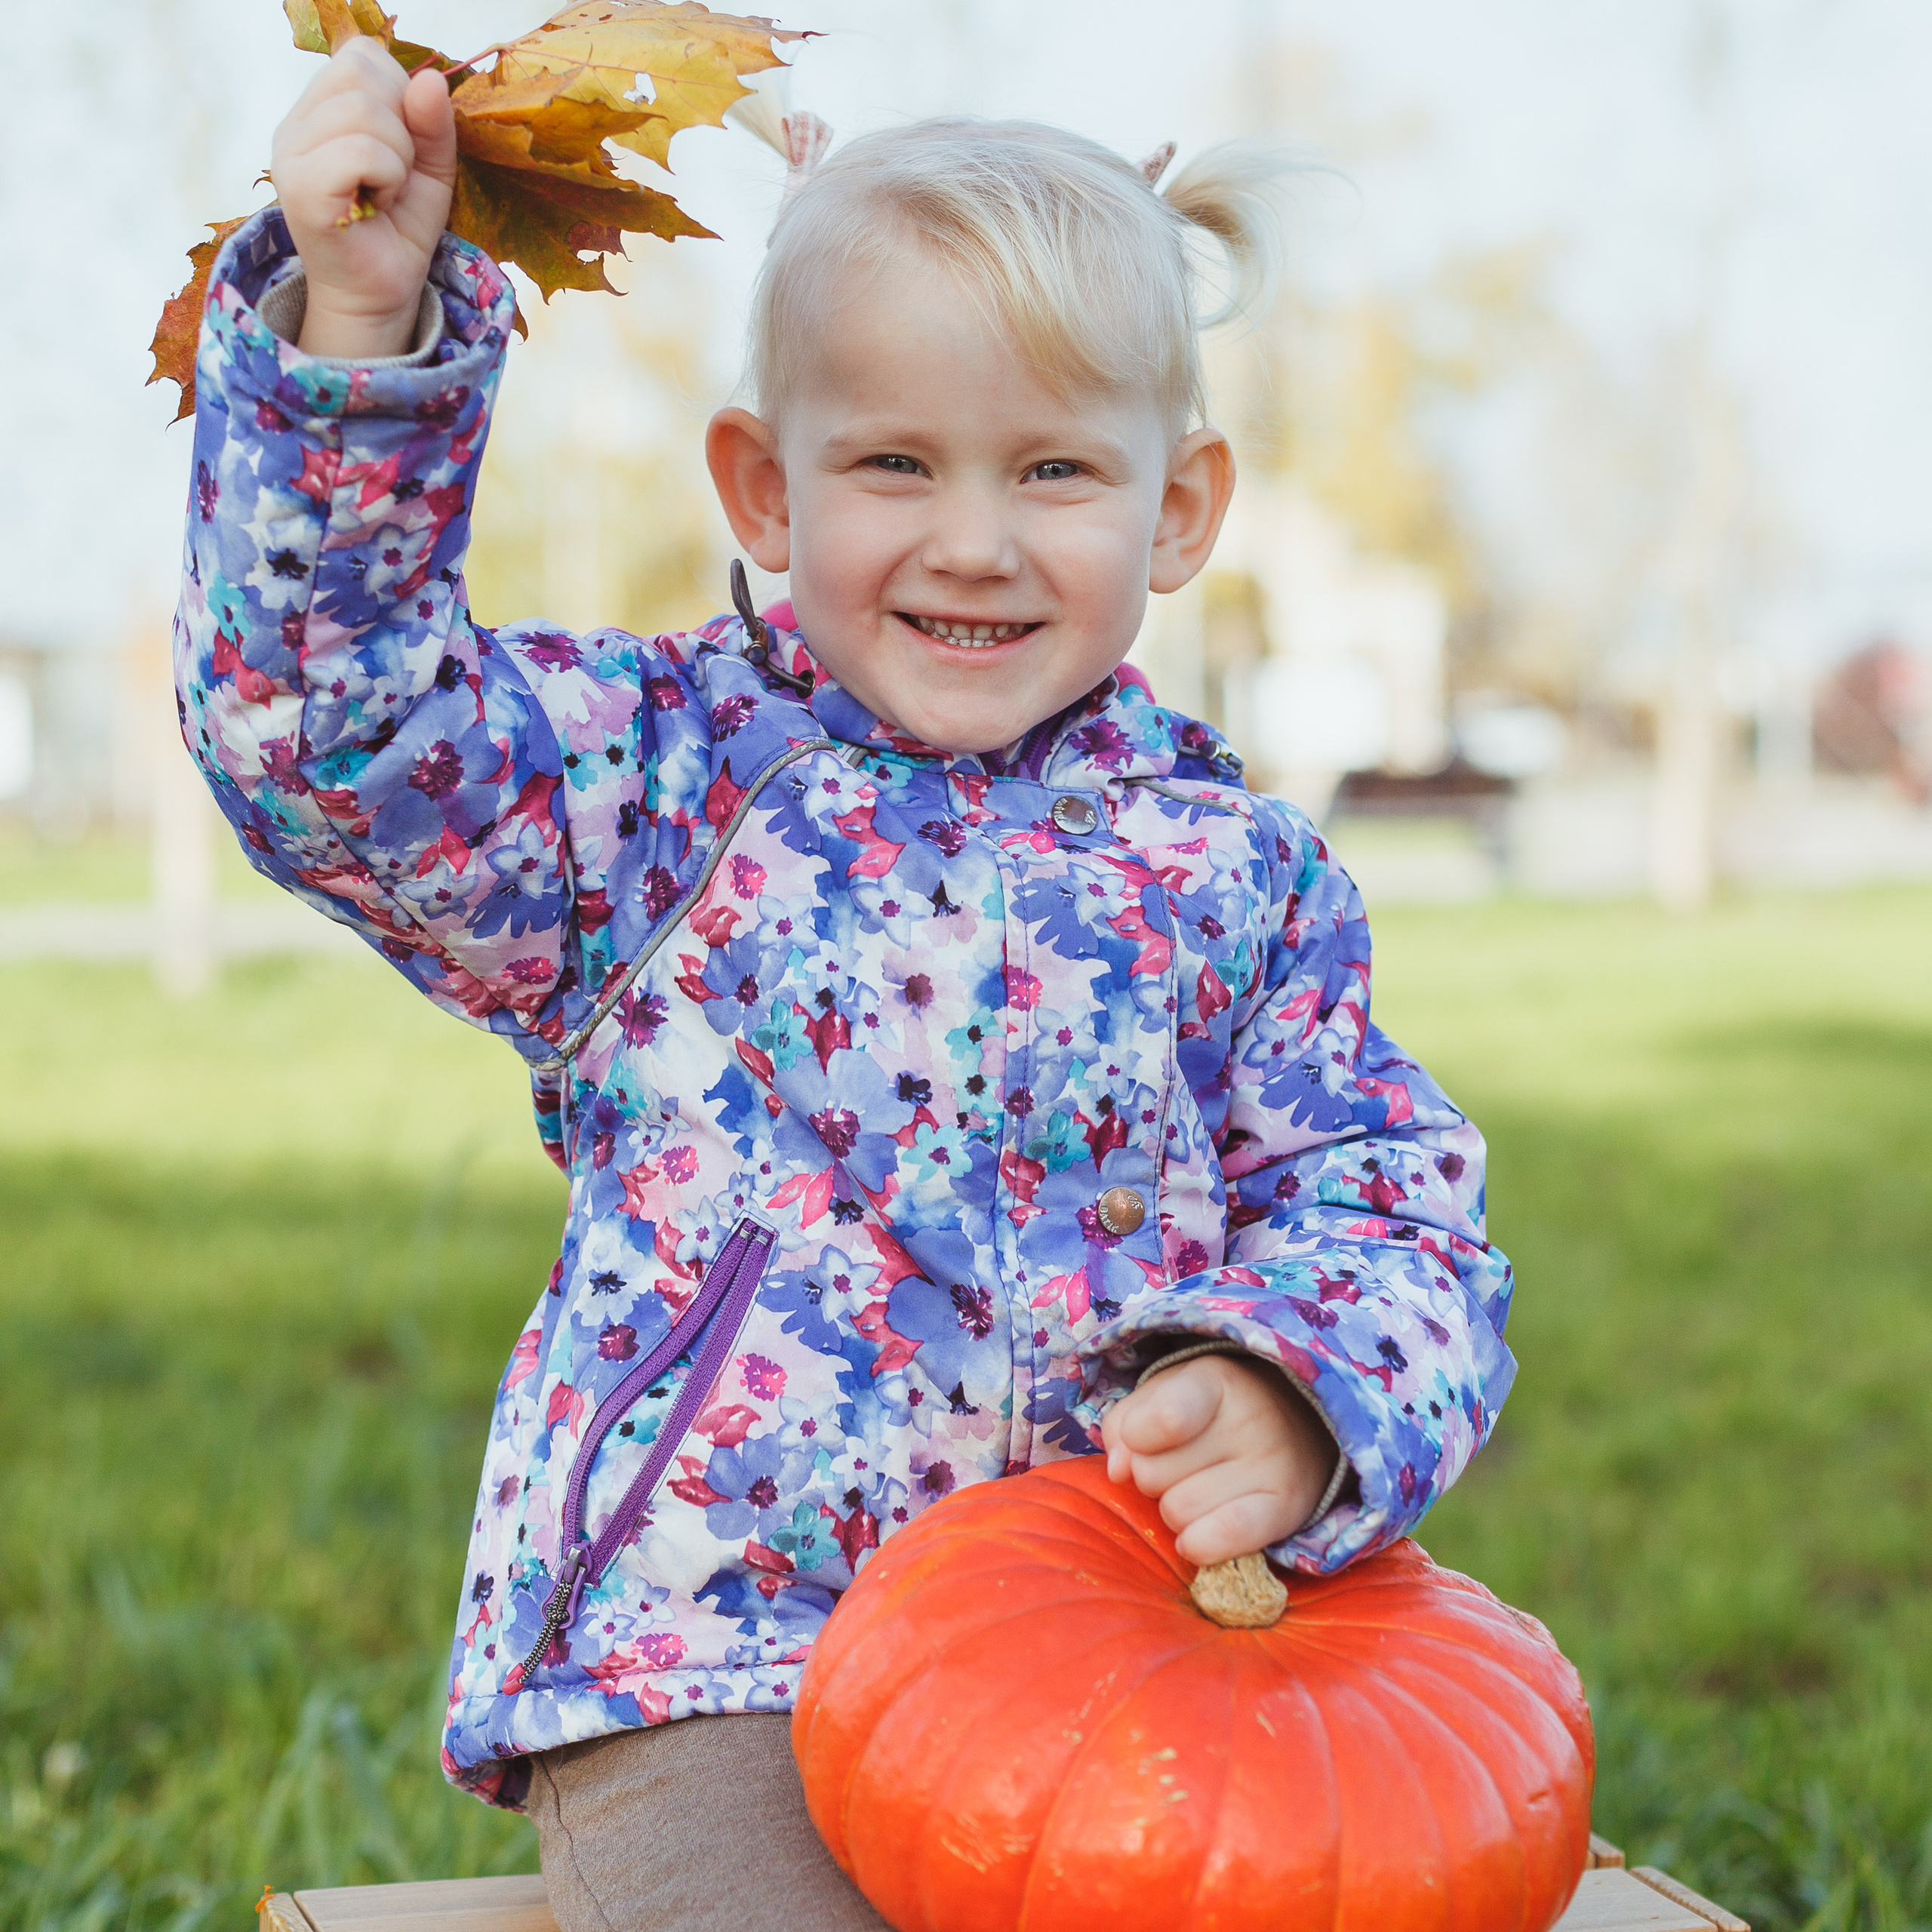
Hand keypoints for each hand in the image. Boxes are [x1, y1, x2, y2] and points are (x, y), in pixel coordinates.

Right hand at [269, 37, 457, 358]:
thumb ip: (432, 121)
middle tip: (393, 178)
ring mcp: (291, 153)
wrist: (381, 293)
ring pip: (364, 110)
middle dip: (402, 128)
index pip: (362, 57)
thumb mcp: (429, 166)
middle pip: (361, 74)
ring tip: (384, 194)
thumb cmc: (399, 228)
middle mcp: (296, 124)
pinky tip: (376, 205)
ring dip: (397, 159)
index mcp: (319, 109)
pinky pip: (360, 149)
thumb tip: (431, 80)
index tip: (400, 150)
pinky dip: (388, 177)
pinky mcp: (300, 186)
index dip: (400, 97)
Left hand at [1101, 1353, 1338, 1567]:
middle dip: (1154, 1475)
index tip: (1143, 1435)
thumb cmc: (1213, 1411)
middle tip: (1182, 1464)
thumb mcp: (1164, 1394)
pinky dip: (1198, 1544)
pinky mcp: (1285, 1511)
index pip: (1163, 1418)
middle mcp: (1250, 1419)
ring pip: (1176, 1513)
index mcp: (1215, 1380)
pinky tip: (1199, 1532)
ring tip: (1200, 1488)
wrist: (1300, 1427)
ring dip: (1174, 1509)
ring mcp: (1272, 1466)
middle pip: (1152, 1475)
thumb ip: (1124, 1422)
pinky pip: (1223, 1539)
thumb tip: (1118, 1471)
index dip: (1135, 1436)